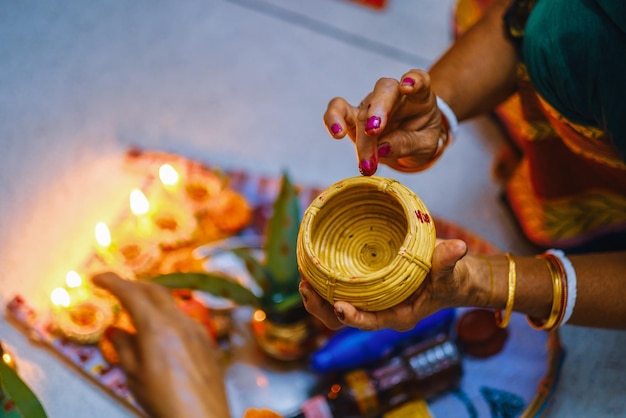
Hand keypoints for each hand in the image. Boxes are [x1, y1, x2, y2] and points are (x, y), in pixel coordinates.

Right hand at [91, 273, 229, 417]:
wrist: (201, 417)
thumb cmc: (163, 400)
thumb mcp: (133, 375)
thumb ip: (123, 347)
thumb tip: (115, 329)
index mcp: (157, 327)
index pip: (132, 293)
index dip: (113, 281)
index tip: (98, 277)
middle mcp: (179, 321)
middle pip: (155, 289)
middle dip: (133, 284)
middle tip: (116, 288)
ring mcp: (196, 328)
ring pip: (171, 302)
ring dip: (152, 298)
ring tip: (136, 306)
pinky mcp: (206, 340)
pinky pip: (184, 317)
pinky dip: (167, 313)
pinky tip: (160, 328)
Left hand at [299, 239, 468, 331]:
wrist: (451, 276)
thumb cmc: (451, 278)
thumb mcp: (451, 271)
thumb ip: (448, 261)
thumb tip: (457, 247)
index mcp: (398, 315)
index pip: (372, 322)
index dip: (354, 317)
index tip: (340, 306)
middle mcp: (380, 311)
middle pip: (343, 319)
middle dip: (322, 308)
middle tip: (305, 288)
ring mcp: (369, 301)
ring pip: (335, 307)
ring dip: (316, 296)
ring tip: (302, 278)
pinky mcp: (364, 288)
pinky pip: (338, 289)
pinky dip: (323, 281)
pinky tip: (311, 265)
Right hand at [323, 69, 445, 175]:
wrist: (410, 143)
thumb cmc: (420, 137)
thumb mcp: (424, 145)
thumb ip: (407, 143)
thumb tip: (382, 149)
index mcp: (418, 97)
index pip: (419, 80)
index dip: (414, 80)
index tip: (408, 87)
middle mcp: (394, 94)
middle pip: (384, 92)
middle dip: (376, 112)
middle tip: (373, 133)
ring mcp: (372, 103)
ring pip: (362, 112)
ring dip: (363, 141)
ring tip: (366, 164)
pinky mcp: (353, 115)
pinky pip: (338, 109)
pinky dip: (333, 118)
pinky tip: (337, 134)